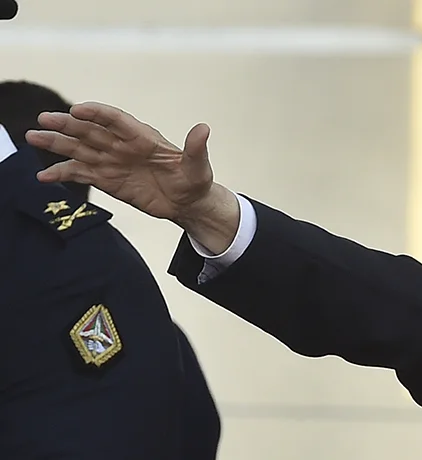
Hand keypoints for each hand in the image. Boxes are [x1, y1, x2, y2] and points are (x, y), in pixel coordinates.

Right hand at [26, 102, 239, 251]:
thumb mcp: (198, 167)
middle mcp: (121, 145)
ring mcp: (111, 161)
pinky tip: (43, 176)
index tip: (78, 110)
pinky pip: (80, 174)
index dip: (97, 113)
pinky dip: (62, 174)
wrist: (187, 202)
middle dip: (68, 125)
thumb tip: (203, 128)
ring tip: (33, 137)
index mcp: (142, 137)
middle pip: (90, 131)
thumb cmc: (195, 180)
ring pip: (79, 149)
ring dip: (56, 143)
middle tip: (44, 119)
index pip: (115, 119)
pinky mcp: (106, 179)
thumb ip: (196, 149)